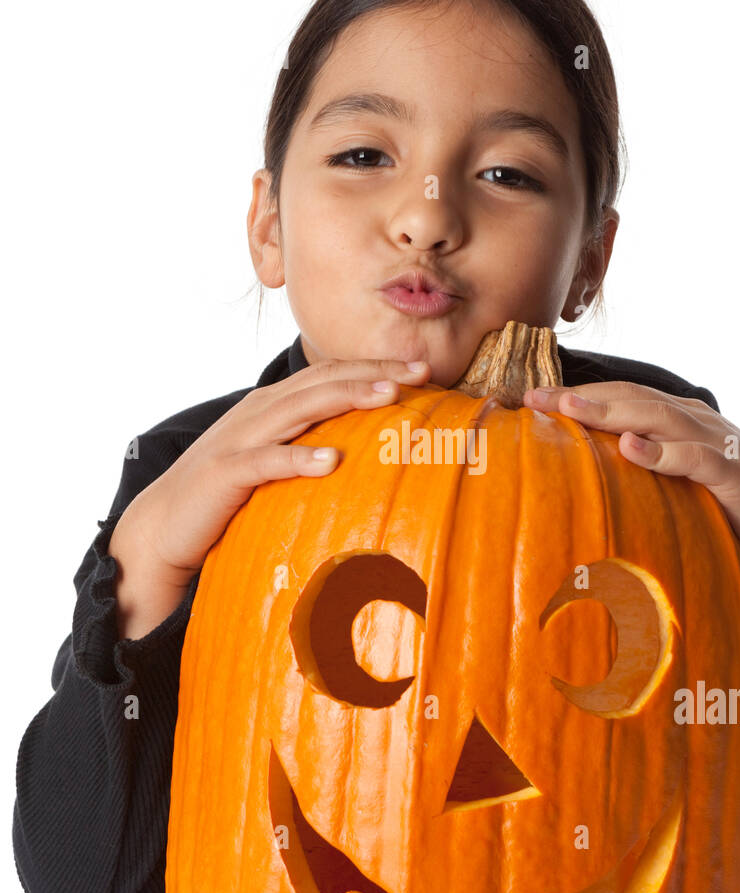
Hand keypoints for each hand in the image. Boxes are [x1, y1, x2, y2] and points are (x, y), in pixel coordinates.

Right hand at [114, 356, 431, 585]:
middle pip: (323, 381)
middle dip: (373, 371)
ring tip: (389, 395)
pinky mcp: (225, 473)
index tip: (423, 369)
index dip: (374, 367)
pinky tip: (332, 460)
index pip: (330, 375)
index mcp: (273, 405)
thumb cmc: (227, 496)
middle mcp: (259, 412)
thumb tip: (367, 456)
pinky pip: (267, 461)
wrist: (163, 525)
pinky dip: (299, 457)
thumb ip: (311, 447)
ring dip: (346, 398)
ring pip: (300, 408)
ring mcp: (241, 439)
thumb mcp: (275, 462)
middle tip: (421, 370)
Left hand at [523, 380, 739, 580]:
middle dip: (581, 397)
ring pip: (659, 418)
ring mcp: (715, 444)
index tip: (526, 400)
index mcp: (675, 422)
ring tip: (572, 409)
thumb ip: (636, 479)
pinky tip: (632, 448)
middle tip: (534, 398)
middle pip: (631, 400)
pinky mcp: (735, 474)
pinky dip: (664, 452)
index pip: (618, 399)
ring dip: (613, 412)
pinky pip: (696, 458)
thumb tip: (577, 491)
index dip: (574, 396)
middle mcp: (693, 423)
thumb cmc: (726, 509)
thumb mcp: (674, 488)